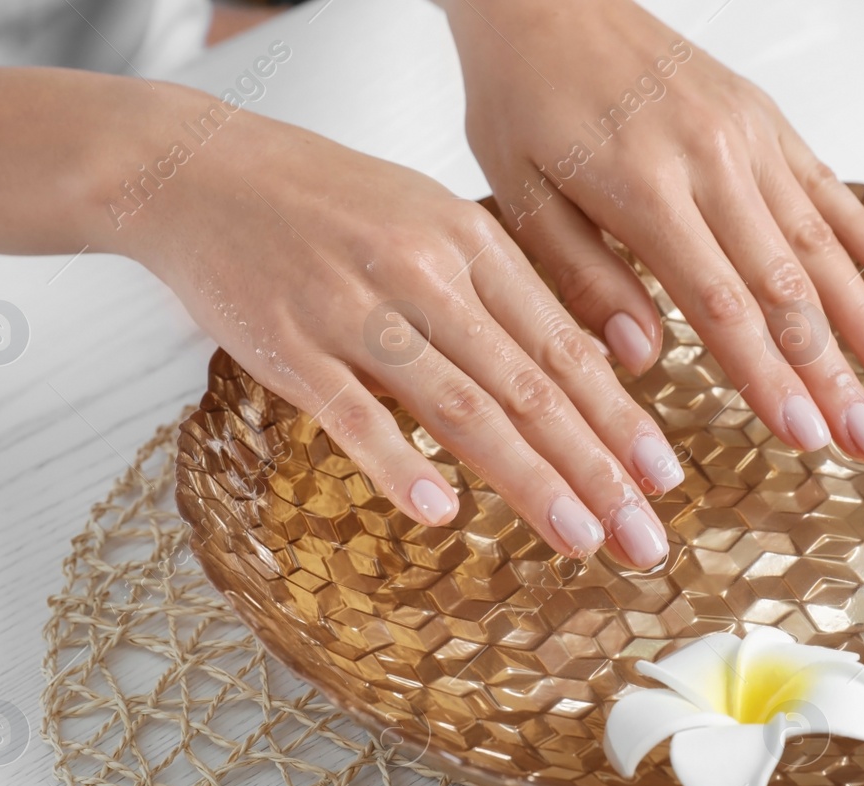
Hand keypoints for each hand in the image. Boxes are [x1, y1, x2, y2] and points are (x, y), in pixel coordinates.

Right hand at [111, 96, 678, 566]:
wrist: (200, 169)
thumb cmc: (326, 203)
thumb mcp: (429, 221)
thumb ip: (498, 291)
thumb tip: (576, 365)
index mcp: (469, 242)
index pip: (562, 346)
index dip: (618, 418)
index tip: (663, 477)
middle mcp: (425, 273)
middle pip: (528, 386)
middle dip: (597, 470)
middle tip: (646, 538)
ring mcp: (356, 309)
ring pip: (460, 406)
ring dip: (529, 480)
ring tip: (580, 539)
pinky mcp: (288, 345)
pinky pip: (352, 413)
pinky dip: (398, 464)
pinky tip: (441, 514)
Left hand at [444, 0, 863, 460]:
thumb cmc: (523, 97)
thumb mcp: (521, 195)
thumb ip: (581, 278)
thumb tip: (642, 357)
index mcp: (647, 188)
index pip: (723, 304)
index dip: (769, 376)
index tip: (805, 435)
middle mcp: (713, 159)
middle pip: (788, 287)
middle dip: (835, 374)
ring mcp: (748, 134)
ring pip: (820, 242)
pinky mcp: (763, 116)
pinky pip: (823, 180)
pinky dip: (862, 230)